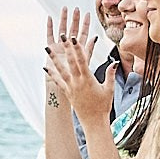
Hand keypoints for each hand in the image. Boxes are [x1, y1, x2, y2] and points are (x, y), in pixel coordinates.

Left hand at [44, 8, 108, 125]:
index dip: (77, 48)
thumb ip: (110, 75)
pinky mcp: (67, 93)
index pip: (82, 60)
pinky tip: (45, 68)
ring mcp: (70, 87)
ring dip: (53, 59)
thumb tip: (114, 62)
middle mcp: (77, 82)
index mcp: (88, 80)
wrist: (93, 122)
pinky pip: (58, 82)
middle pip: (70, 62)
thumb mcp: (109, 89)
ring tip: (46, 48)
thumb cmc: (103, 106)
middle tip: (61, 35)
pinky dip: (51, 74)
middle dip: (66, 48)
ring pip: (60, 70)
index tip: (73, 38)